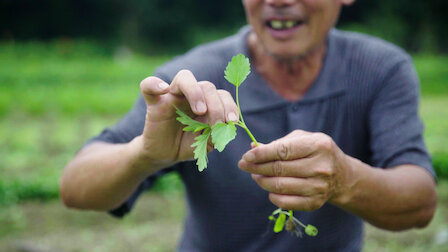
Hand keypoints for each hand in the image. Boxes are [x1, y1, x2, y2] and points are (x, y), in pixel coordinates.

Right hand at [136, 70, 238, 169]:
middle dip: (217, 106)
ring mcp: (171, 96)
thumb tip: (224, 125)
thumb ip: (217, 133)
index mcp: (206, 102)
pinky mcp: (154, 103)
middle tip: (216, 124)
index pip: (221, 94)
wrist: (166, 155)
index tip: (232, 122)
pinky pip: (149, 85)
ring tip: (201, 110)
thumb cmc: (188, 145)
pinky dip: (154, 84)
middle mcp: (190, 95)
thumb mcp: (207, 143)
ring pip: (184, 77)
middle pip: (207, 86)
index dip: (230, 106)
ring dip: (196, 93)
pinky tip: (163, 90)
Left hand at [238, 130, 353, 210]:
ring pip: (280, 186)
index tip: (246, 156)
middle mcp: (321, 167)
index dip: (261, 154)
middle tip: (244, 165)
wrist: (342, 175)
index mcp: (318, 145)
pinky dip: (272, 196)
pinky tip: (269, 188)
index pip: (283, 150)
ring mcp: (319, 187)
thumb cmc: (316, 152)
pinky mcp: (315, 202)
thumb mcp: (302, 139)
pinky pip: (286, 202)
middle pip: (279, 169)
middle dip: (256, 167)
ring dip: (261, 181)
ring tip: (255, 175)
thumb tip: (253, 147)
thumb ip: (279, 143)